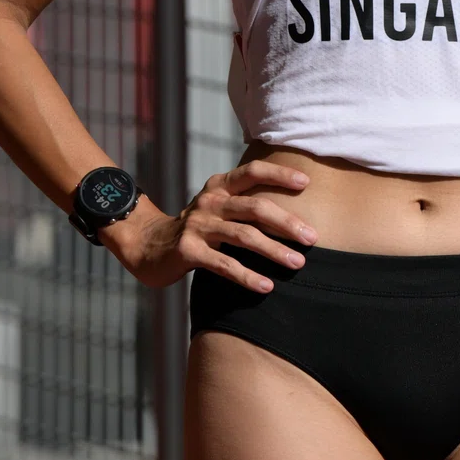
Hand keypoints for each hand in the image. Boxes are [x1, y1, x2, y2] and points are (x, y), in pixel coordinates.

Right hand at [101, 161, 315, 291]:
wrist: (146, 245)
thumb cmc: (195, 229)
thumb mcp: (217, 208)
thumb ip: (245, 206)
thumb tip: (295, 217)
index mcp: (219, 186)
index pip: (252, 172)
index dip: (279, 174)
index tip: (306, 182)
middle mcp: (209, 202)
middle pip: (255, 207)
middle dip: (287, 223)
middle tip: (313, 238)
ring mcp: (197, 226)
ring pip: (244, 236)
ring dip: (274, 251)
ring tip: (298, 264)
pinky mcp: (188, 251)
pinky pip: (224, 264)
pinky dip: (248, 276)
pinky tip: (266, 286)